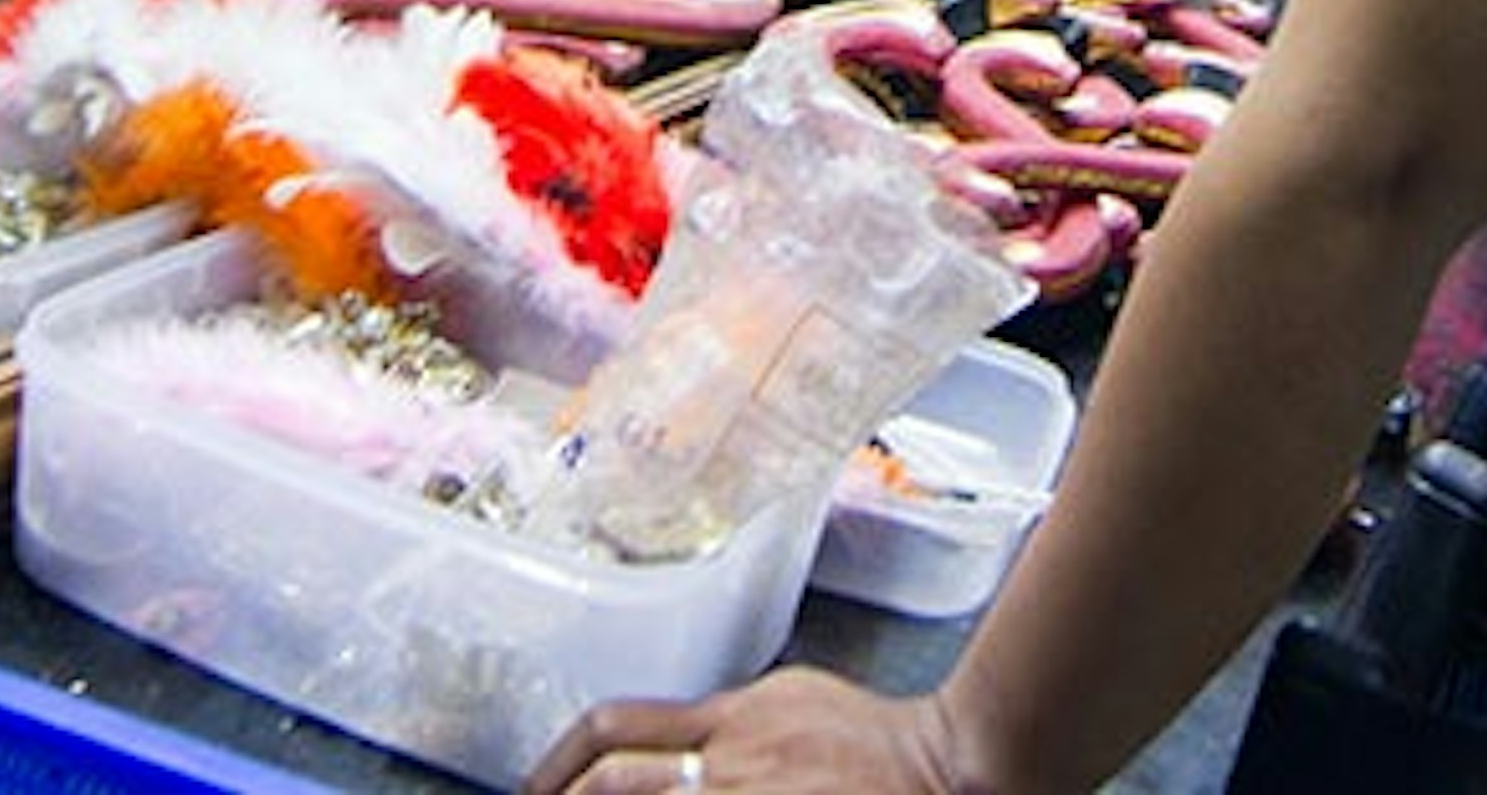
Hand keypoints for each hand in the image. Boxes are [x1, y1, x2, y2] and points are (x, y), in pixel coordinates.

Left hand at [526, 670, 971, 794]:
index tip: (536, 788)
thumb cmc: (880, 740)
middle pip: (616, 781)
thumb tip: (680, 748)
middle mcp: (731, 763)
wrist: (950, 770)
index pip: (618, 730)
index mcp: (732, 719)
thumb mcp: (793, 700)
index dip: (563, 762)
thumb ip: (730, 722)